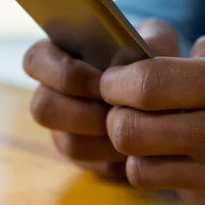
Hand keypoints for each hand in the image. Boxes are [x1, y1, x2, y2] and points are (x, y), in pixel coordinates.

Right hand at [24, 19, 178, 177]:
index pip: (35, 60)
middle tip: (119, 110)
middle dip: (84, 112)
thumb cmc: (154, 58)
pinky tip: (143, 147)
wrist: (169, 94)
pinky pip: (93, 165)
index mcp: (59, 56)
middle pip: (42, 108)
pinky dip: (119, 157)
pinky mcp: (85, 158)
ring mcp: (65, 129)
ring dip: (105, 138)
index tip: (102, 79)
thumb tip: (141, 54)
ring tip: (137, 128)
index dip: (63, 73)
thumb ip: (151, 40)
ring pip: (68, 143)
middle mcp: (53, 94)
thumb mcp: (158, 39)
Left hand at [101, 34, 204, 204]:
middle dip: (115, 118)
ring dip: (139, 153)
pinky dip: (177, 177)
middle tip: (127, 112)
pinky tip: (201, 165)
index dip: (115, 83)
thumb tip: (160, 62)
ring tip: (160, 141)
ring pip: (140, 170)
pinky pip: (176, 194)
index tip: (114, 82)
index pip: (146, 85)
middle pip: (128, 131)